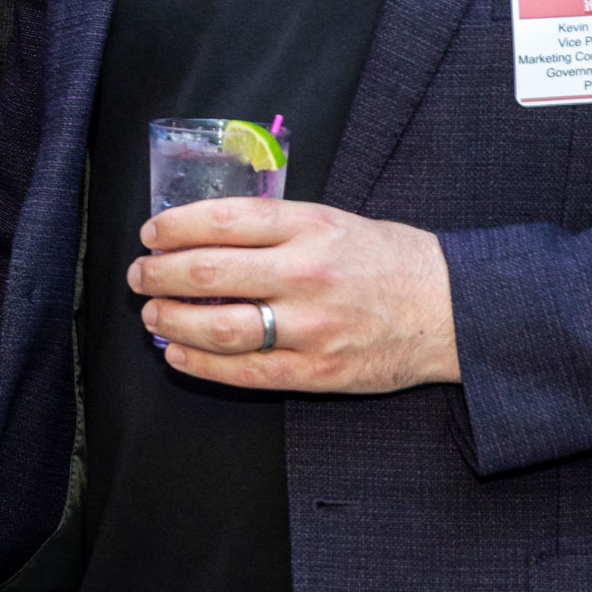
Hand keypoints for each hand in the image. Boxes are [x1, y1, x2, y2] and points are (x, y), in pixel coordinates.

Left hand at [131, 198, 458, 391]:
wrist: (452, 310)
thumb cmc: (390, 260)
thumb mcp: (335, 220)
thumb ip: (277, 226)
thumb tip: (206, 234)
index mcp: (311, 226)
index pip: (222, 219)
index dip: (173, 226)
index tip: (152, 231)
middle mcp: (306, 273)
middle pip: (207, 272)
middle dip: (158, 273)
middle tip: (140, 273)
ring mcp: (311, 326)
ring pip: (217, 326)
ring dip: (170, 320)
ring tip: (152, 313)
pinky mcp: (316, 371)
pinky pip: (243, 371)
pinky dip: (199, 364)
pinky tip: (177, 353)